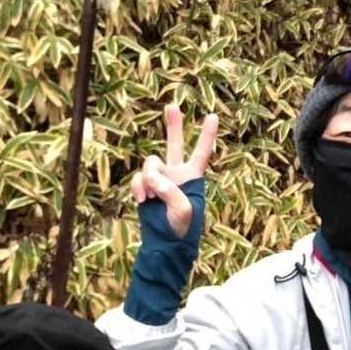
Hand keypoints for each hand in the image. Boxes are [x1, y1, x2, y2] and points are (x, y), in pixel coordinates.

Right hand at [131, 104, 218, 237]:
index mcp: (193, 177)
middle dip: (173, 125)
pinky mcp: (146, 188)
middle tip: (172, 106)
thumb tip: (152, 178)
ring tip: (150, 197)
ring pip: (150, 165)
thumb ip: (169, 190)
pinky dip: (138, 187)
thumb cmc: (182, 228)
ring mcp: (160, 180)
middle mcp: (177, 174)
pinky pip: (138, 179)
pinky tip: (142, 200)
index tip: (212, 116)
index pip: (202, 152)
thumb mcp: (183, 209)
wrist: (164, 243)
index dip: (207, 135)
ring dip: (148, 179)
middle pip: (175, 144)